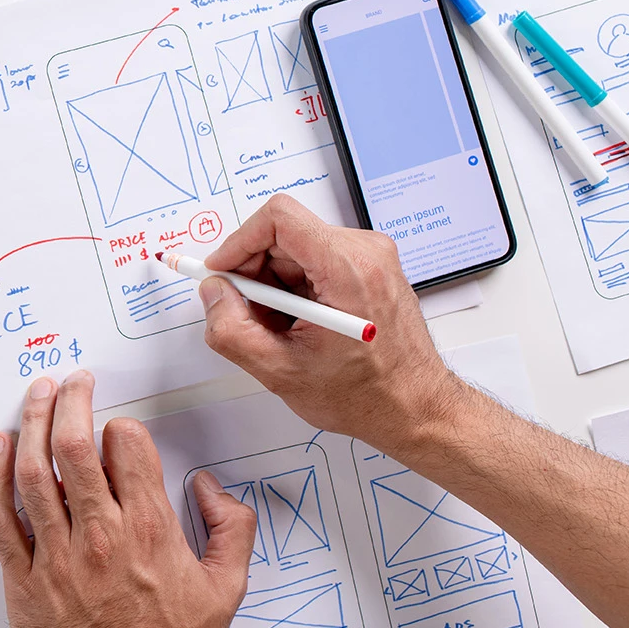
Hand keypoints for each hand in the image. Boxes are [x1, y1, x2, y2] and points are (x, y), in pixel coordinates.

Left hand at [0, 371, 254, 627]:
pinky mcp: (25, 580)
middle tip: (70, 381)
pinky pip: (3, 517)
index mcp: (150, 531)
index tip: (114, 426)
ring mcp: (58, 556)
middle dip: (71, 401)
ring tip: (35, 395)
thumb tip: (211, 488)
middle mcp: (102, 536)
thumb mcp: (226, 591)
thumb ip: (231, 531)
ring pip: (35, 471)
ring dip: (32, 423)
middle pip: (75, 445)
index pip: (127, 449)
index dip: (119, 427)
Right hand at [199, 194, 466, 444]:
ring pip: (296, 249)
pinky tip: (298, 325)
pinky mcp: (370, 268)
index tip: (221, 272)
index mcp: (348, 269)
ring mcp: (371, 258)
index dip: (238, 242)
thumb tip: (213, 293)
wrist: (415, 409)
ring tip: (280, 329)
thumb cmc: (366, 395)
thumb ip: (231, 329)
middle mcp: (366, 253)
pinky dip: (294, 288)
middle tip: (247, 313)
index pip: (279, 218)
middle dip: (254, 272)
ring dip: (273, 285)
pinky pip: (314, 261)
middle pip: (284, 234)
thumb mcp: (280, 371)